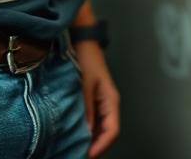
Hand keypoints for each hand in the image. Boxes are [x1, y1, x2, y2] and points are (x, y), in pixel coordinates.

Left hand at [74, 40, 119, 156]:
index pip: (112, 130)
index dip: (102, 145)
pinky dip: (89, 131)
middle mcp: (109, 104)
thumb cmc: (86, 60)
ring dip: (92, 140)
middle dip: (97, 146)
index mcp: (111, 100)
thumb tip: (87, 132)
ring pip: (102, 128)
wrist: (83, 42)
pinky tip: (78, 136)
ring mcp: (103, 103)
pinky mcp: (95, 101)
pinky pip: (95, 121)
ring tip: (78, 149)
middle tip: (80, 155)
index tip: (88, 155)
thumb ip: (87, 108)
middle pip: (108, 132)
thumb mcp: (85, 84)